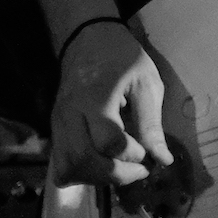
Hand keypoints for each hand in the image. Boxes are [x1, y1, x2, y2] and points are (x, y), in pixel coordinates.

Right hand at [51, 22, 172, 186]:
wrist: (88, 40)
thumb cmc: (123, 59)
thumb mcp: (147, 83)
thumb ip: (152, 124)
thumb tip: (163, 160)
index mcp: (96, 99)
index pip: (108, 142)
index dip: (131, 155)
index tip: (146, 151)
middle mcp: (70, 115)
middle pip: (81, 161)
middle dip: (114, 175)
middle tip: (139, 170)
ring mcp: (58, 124)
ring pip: (66, 168)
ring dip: (97, 178)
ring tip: (121, 169)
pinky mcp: (55, 130)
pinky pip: (61, 164)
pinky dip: (82, 173)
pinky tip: (103, 164)